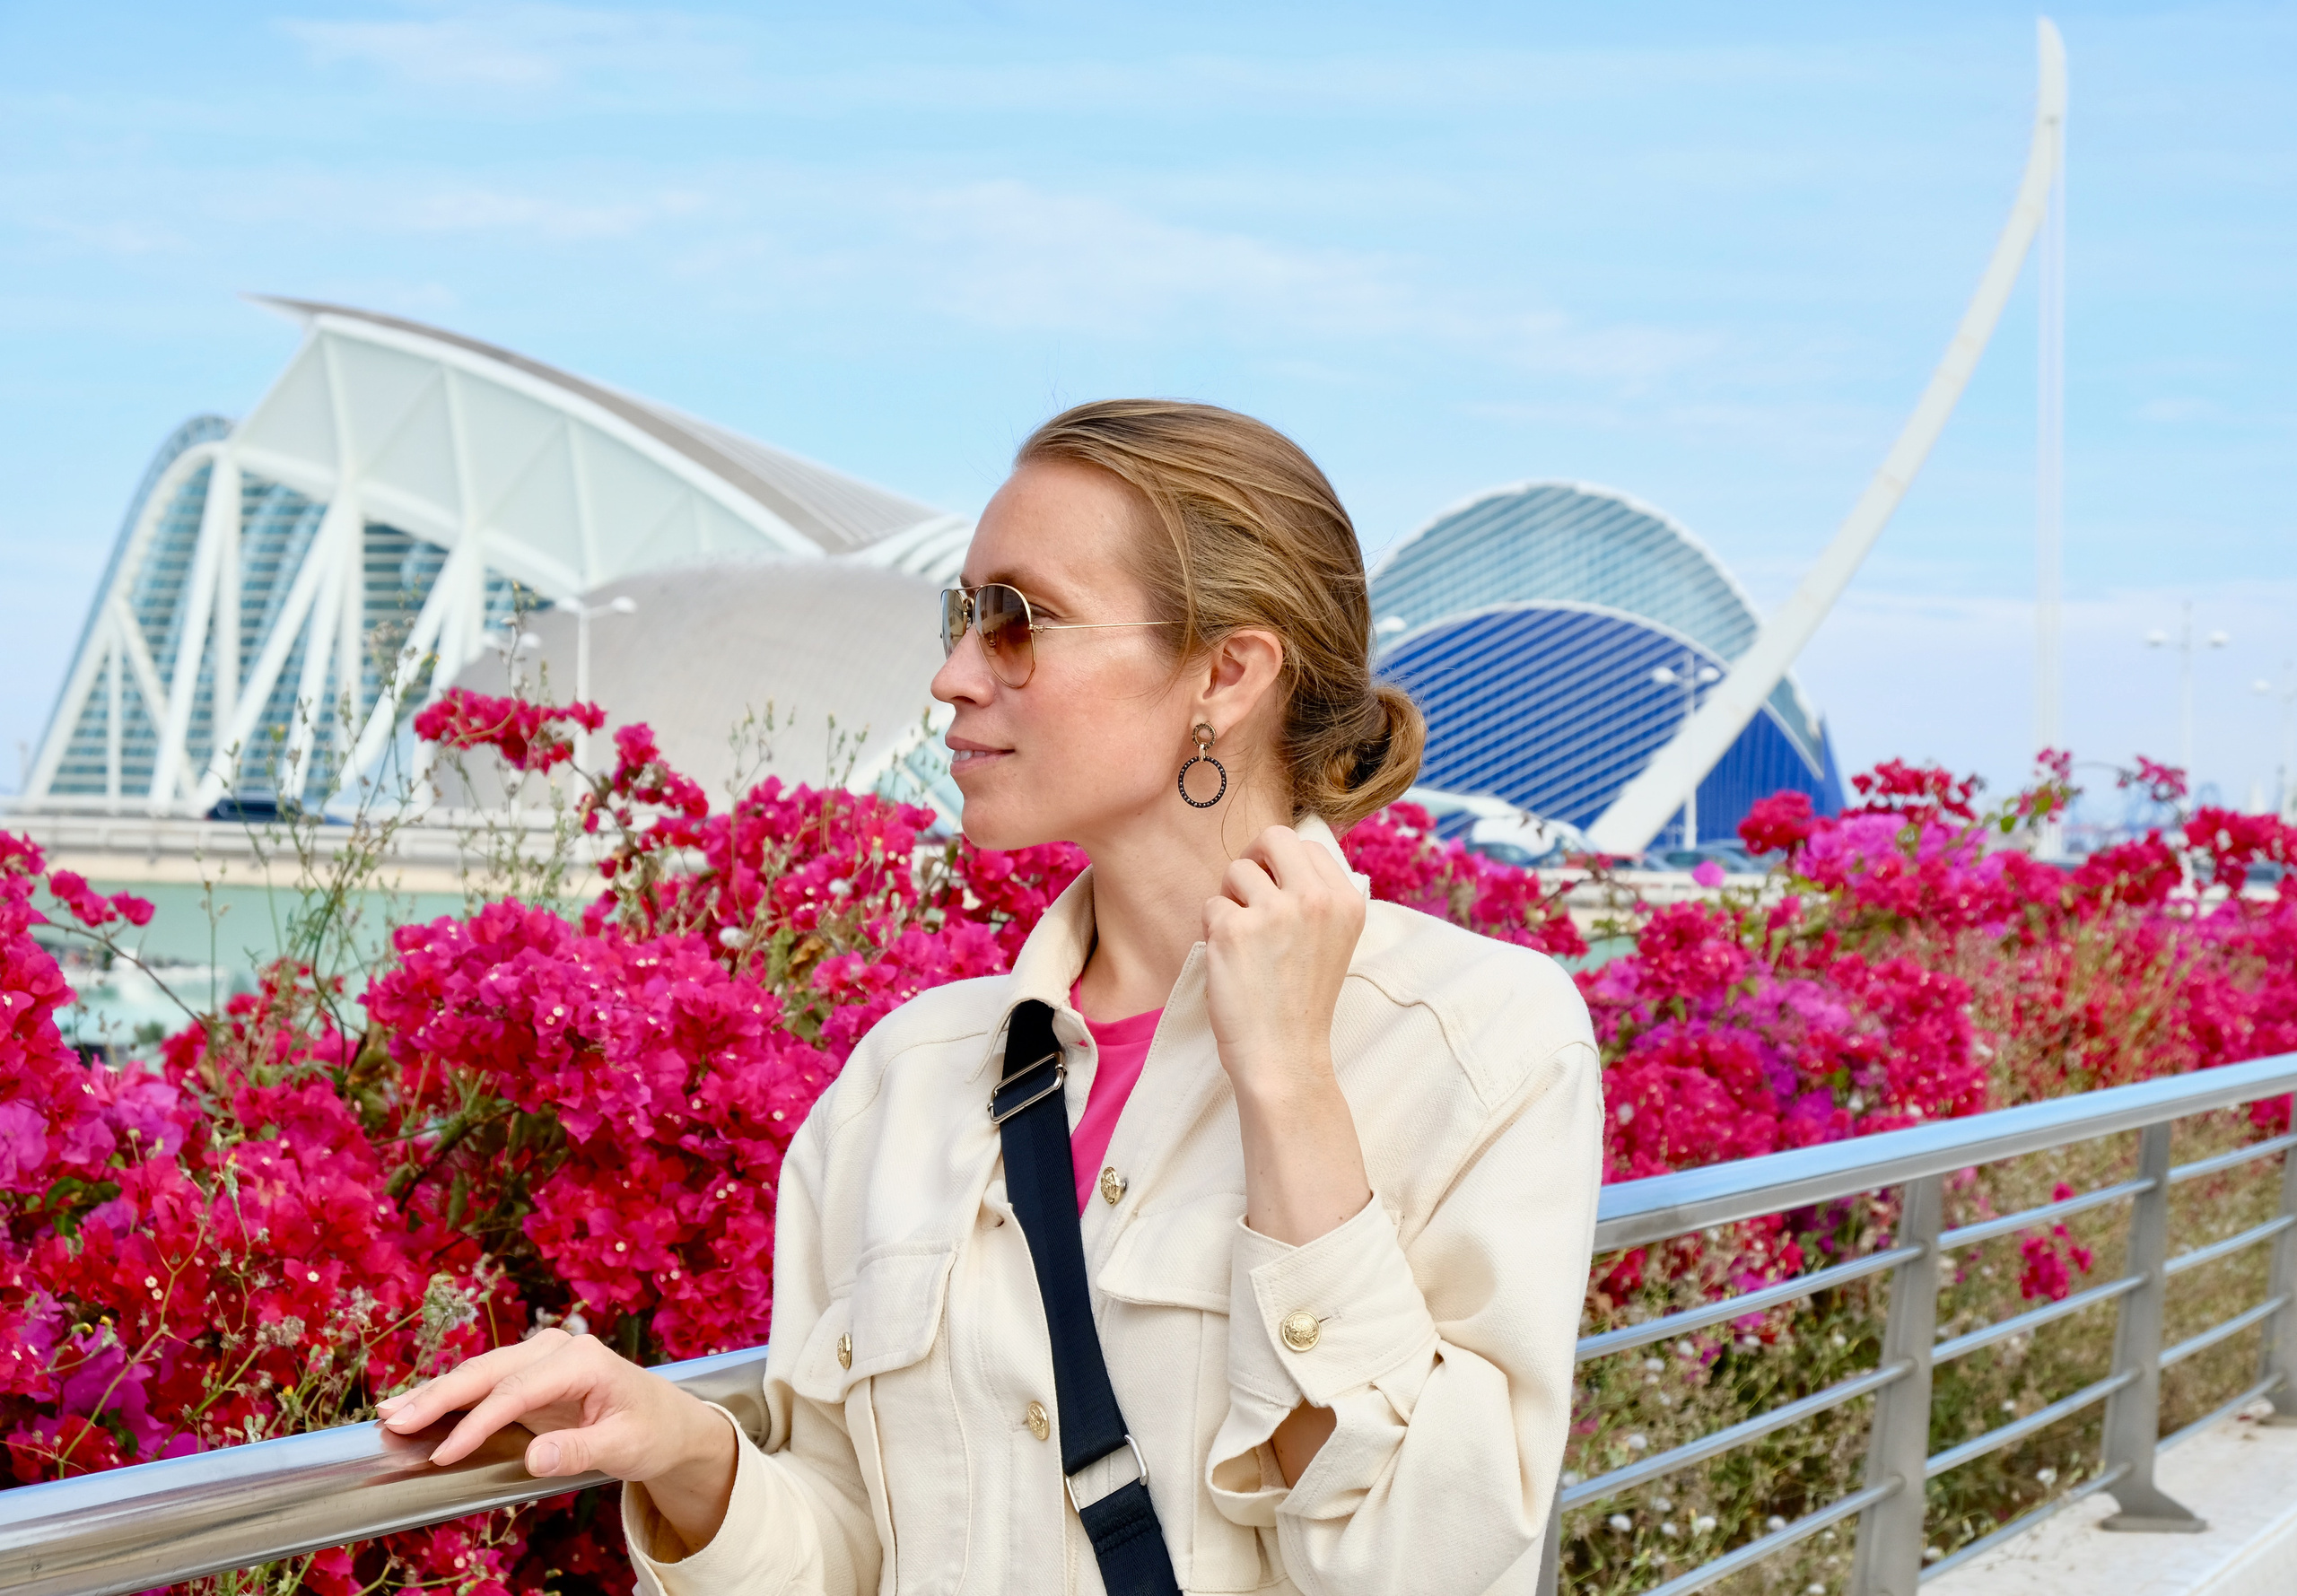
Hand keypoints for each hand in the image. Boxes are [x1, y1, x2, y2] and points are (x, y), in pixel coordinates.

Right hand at [377, 1329, 736, 1553]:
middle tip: (392, 1421)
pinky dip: (449, 1396)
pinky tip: (415, 1407)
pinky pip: (484, 1384)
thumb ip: (578, 1451)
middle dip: (438, 1396)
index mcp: (583, 1359)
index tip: (443, 1454)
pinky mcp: (529, 1373)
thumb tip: (534, 1457)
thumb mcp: (624, 1448)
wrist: (668, 1421)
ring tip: (389, 1412)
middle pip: (488, 1371)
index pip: (516, 1392)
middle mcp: (557, 1349)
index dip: (475, 1423)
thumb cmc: (651, 1431)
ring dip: (434, 1393)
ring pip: (479, 1373)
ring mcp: (541, 1357)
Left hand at [1203, 825, 1371, 1251]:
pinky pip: (1211, 906)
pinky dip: (1213, 931)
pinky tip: (1230, 962)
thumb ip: (1317, 898)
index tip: (1275, 891)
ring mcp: (1275, 912)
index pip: (1307, 844)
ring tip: (1242, 941)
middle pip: (1273, 838)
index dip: (1282, 864)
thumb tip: (1281, 857)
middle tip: (1247, 895)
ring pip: (1236, 871)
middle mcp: (1316, 899)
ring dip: (1230, 900)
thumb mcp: (1331, 941)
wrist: (1284, 1058)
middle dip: (1254, 861)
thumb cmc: (1301, 1003)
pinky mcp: (1234, 929)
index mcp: (1347, 901)